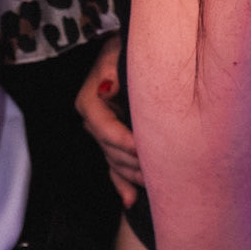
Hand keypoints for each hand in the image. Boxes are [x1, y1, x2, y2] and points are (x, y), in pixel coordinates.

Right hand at [74, 36, 141, 204]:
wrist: (129, 51)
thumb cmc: (125, 49)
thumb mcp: (116, 52)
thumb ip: (112, 69)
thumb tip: (107, 87)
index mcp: (91, 100)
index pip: (103, 126)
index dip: (121, 139)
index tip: (141, 146)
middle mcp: (94, 120)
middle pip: (110, 149)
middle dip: (133, 160)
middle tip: (159, 168)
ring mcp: (102, 134)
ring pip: (114, 161)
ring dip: (133, 174)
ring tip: (155, 183)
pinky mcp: (111, 142)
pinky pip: (114, 168)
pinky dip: (122, 185)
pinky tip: (131, 200)